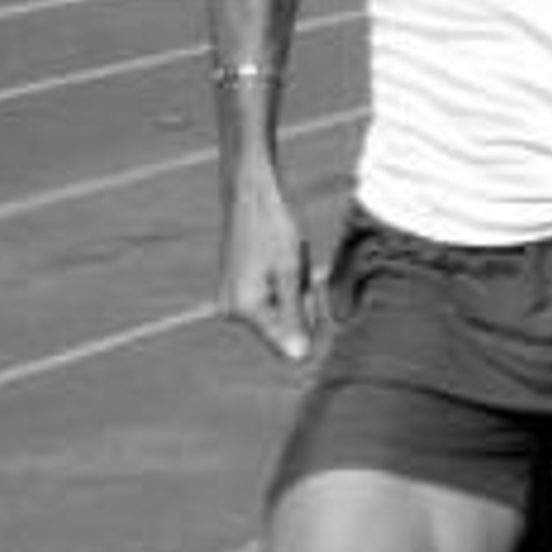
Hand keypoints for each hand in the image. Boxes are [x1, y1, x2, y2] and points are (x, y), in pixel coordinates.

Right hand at [217, 176, 314, 363]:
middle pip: (283, 328)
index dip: (310, 328)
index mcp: (244, 309)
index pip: (286, 343)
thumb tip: (299, 357)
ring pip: (279, 312)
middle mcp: (232, 310)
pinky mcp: (237, 288)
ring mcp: (232, 299)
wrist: (249, 194)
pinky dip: (285, 284)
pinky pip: (270, 298)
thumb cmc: (272, 228)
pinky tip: (285, 260)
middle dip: (303, 305)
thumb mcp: (291, 272)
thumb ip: (294, 316)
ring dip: (296, 293)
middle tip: (306, 271)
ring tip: (293, 261)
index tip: (319, 299)